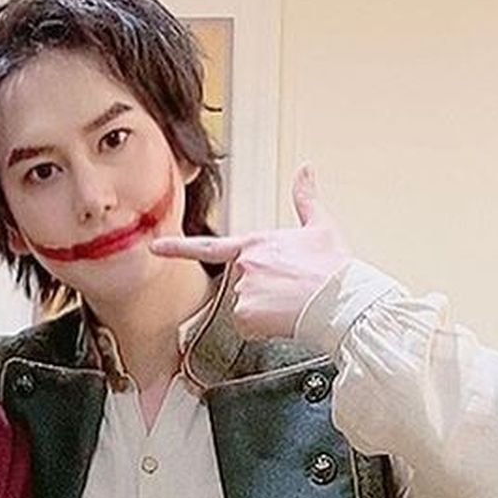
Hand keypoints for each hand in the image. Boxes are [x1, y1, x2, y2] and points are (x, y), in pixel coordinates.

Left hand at [151, 165, 349, 339]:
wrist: (342, 299)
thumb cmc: (334, 268)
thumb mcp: (321, 227)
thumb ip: (305, 199)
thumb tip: (306, 169)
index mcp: (255, 244)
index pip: (207, 246)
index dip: (178, 247)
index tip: (155, 247)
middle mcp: (243, 267)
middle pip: (240, 286)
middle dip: (261, 292)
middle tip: (290, 291)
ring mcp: (242, 291)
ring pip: (244, 310)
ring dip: (264, 311)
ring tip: (292, 304)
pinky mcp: (246, 315)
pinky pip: (249, 328)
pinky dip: (264, 328)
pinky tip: (285, 320)